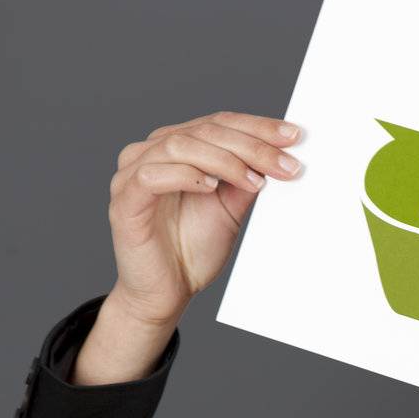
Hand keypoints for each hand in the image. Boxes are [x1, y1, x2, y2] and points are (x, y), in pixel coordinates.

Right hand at [74, 112, 302, 384]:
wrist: (167, 293)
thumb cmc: (192, 249)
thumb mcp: (230, 209)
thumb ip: (246, 180)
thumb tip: (279, 156)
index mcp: (176, 148)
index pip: (218, 124)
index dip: (257, 127)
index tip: (293, 137)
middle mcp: (151, 153)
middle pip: (204, 131)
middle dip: (251, 146)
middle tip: (285, 163)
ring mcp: (133, 174)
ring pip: (179, 146)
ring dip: (224, 161)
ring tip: (255, 181)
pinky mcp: (125, 201)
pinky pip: (151, 176)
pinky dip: (185, 176)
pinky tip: (212, 187)